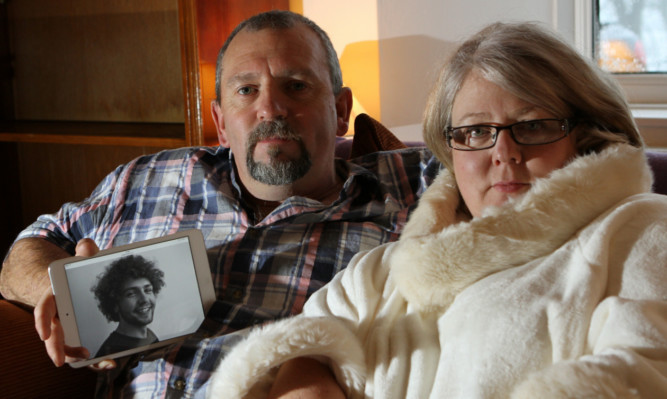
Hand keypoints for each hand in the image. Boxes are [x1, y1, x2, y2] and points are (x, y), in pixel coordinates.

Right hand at [33, 239, 115, 369]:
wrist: (72, 284)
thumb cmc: (74, 273)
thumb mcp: (80, 260)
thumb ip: (85, 252)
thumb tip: (86, 246)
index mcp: (54, 296)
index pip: (44, 308)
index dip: (42, 321)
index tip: (44, 333)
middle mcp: (55, 315)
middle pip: (52, 334)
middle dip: (55, 348)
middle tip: (60, 361)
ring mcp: (64, 326)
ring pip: (65, 345)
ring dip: (74, 355)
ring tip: (90, 359)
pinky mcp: (75, 334)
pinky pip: (79, 349)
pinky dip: (91, 358)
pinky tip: (105, 362)